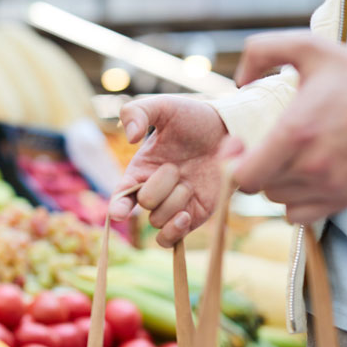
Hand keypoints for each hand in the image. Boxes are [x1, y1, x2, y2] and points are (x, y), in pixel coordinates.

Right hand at [108, 96, 240, 246]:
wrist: (230, 130)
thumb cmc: (193, 118)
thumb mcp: (164, 107)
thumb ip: (138, 112)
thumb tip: (131, 137)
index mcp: (139, 171)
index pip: (119, 197)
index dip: (117, 207)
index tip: (119, 212)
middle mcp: (153, 192)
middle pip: (145, 205)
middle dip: (161, 186)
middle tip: (177, 167)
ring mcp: (173, 206)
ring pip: (159, 221)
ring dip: (176, 201)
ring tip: (190, 181)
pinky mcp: (193, 217)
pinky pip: (173, 239)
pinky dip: (175, 231)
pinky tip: (187, 215)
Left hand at [232, 30, 346, 222]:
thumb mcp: (309, 47)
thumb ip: (263, 50)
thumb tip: (239, 80)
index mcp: (296, 133)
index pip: (243, 176)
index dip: (232, 164)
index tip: (240, 146)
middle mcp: (311, 166)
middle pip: (257, 187)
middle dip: (254, 167)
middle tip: (265, 147)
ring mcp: (328, 186)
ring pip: (277, 199)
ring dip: (274, 182)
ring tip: (287, 158)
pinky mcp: (343, 198)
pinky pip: (298, 215)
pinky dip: (294, 201)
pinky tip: (300, 177)